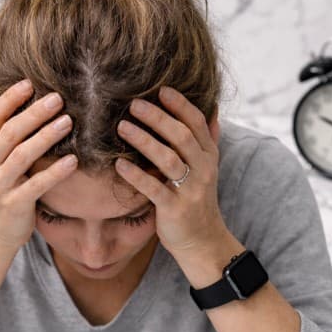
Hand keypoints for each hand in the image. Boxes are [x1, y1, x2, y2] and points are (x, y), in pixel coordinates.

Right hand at [0, 82, 77, 254]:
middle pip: (9, 133)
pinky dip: (55, 172)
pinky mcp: (15, 205)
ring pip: (22, 155)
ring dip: (46, 136)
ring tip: (68, 122)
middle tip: (57, 98)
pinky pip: (37, 185)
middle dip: (33, 113)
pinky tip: (73, 161)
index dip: (9, 99)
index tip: (29, 83)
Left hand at [115, 86, 223, 256]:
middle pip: (182, 136)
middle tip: (134, 104)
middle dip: (158, 118)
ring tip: (122, 127)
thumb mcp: (206, 169)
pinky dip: (136, 175)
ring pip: (168, 159)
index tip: (161, 89)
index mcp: (208, 157)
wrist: (203, 241)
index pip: (197, 123)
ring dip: (144, 141)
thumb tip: (212, 110)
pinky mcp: (175, 210)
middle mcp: (203, 170)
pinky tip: (118, 164)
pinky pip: (154, 189)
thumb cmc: (196, 202)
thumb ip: (207, 141)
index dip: (180, 105)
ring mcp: (190, 191)